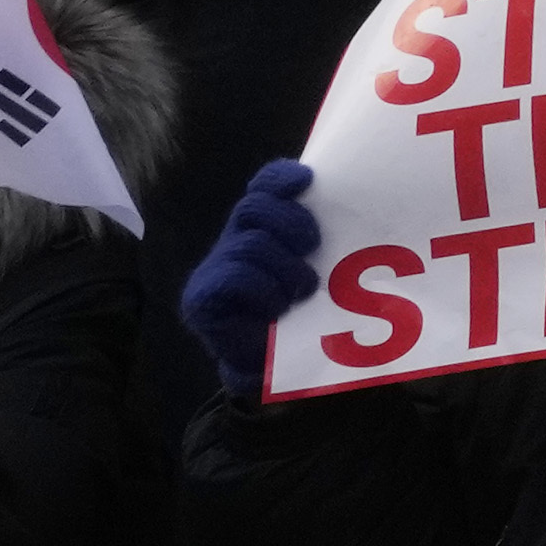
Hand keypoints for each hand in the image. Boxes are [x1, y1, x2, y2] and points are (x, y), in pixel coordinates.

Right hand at [180, 158, 324, 400]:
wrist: (277, 368)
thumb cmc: (305, 313)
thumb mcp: (323, 269)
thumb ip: (323, 239)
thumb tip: (344, 208)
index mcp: (262, 225)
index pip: (264, 186)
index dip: (281, 178)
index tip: (307, 180)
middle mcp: (234, 240)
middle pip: (254, 207)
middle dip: (290, 222)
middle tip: (313, 247)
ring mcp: (213, 268)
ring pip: (249, 244)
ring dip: (283, 269)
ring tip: (299, 293)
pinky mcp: (201, 300)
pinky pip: (232, 277)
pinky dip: (261, 290)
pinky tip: (277, 307)